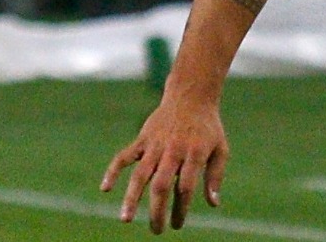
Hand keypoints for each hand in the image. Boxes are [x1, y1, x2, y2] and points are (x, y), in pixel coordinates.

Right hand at [101, 94, 228, 232]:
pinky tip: (105, 189)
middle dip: (157, 210)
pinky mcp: (142, 139)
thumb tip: (213, 204)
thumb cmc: (208, 128)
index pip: (185, 187)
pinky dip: (113, 171)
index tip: (177, 225)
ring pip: (140, 174)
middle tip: (156, 230)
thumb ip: (215, 176)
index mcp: (194, 154)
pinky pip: (124, 156)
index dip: (180, 208)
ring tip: (125, 219)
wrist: (191, 96)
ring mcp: (155, 144)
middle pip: (161, 184)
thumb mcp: (220, 149)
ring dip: (132, 197)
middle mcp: (173, 150)